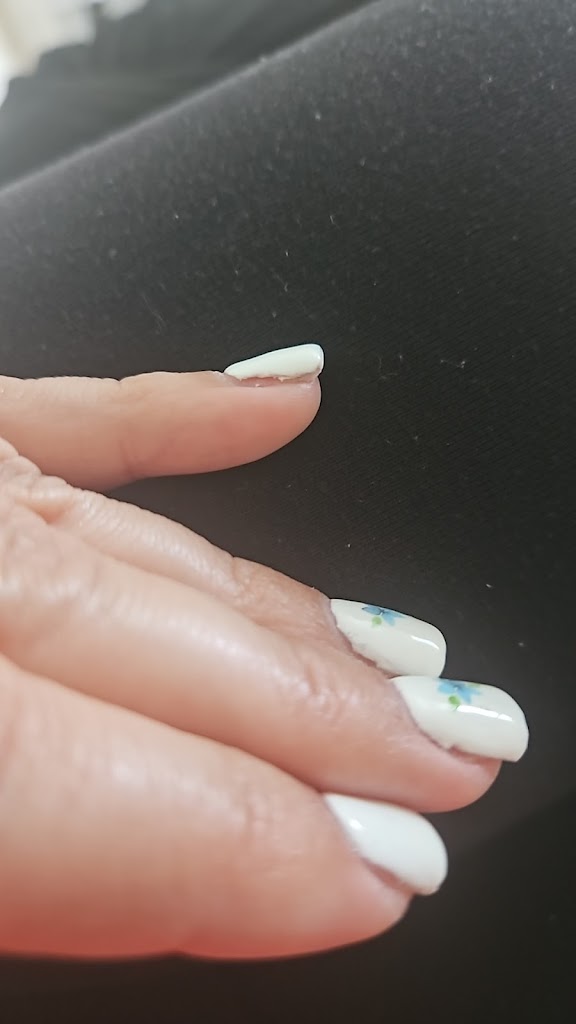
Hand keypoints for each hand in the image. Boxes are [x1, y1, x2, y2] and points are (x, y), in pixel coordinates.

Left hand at [0, 349, 526, 959]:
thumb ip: (50, 882)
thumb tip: (209, 886)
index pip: (126, 796)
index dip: (271, 847)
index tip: (377, 874)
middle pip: (188, 663)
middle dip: (332, 728)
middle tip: (444, 756)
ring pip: (162, 552)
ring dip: (290, 613)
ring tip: (400, 654)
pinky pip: (81, 413)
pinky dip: (184, 410)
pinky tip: (282, 397)